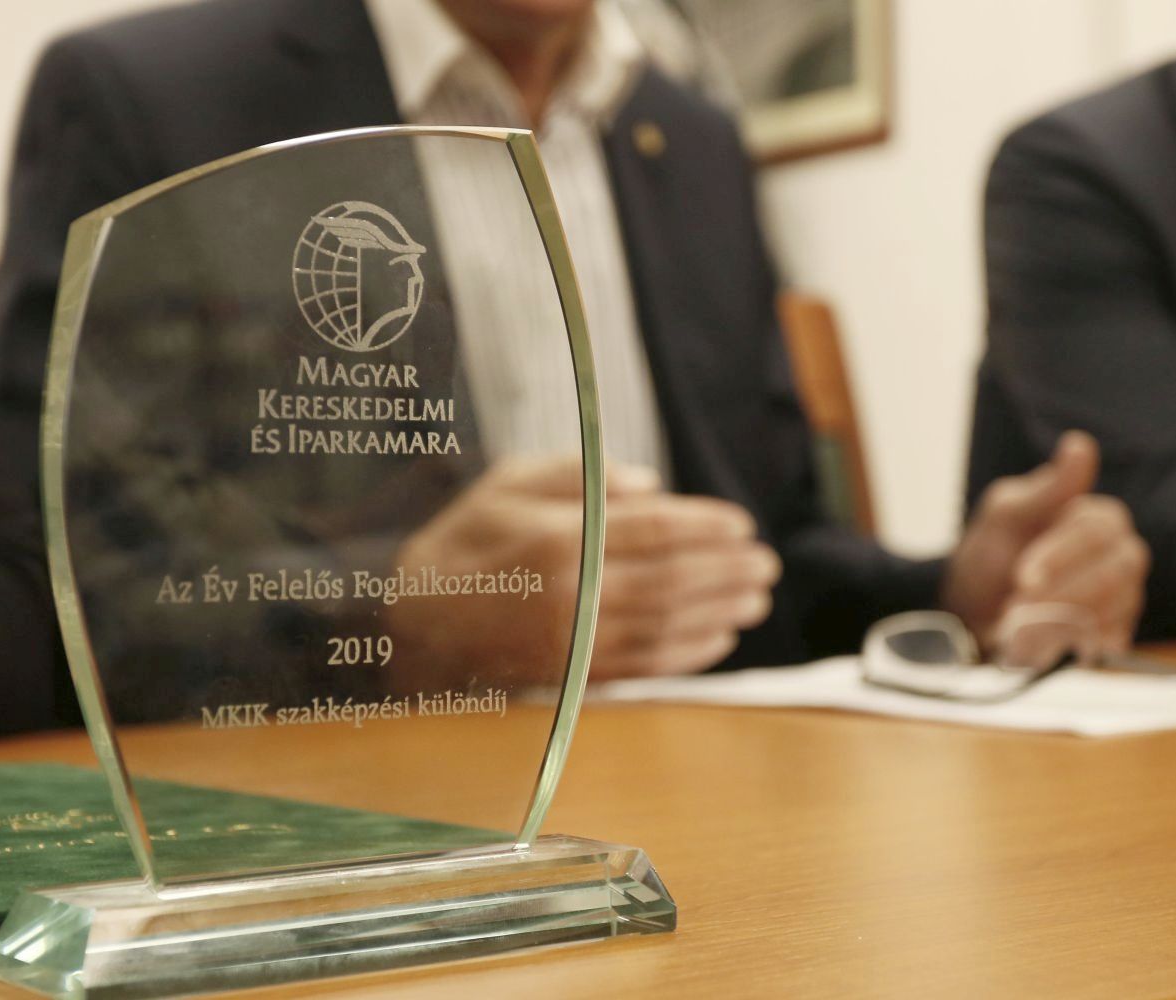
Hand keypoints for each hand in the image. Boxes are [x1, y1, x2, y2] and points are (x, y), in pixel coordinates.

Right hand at [388, 456, 778, 686]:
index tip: (742, 524)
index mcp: (558, 540)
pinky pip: (645, 667)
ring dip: (719, 614)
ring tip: (755, 599)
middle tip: (765, 564)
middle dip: (727, 572)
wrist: (410, 622)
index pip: (653, 531)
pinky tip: (718, 639)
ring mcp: (573, 642)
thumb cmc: (463, 541)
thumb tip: (650, 486)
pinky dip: (689, 655)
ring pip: (666, 628)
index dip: (706, 527)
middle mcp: (572, 595)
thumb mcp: (507, 484)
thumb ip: (578, 475)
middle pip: (672, 582)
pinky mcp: (571, 676)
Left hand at [941, 431, 1149, 662]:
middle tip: (1019, 606)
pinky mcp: (1116, 631)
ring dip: (1063, 619)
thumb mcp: (1005, 516)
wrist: (976, 614)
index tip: (1023, 576)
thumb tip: (1079, 444)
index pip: (1095, 531)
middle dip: (1063, 591)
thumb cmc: (992, 557)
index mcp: (1096, 517)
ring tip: (1019, 624)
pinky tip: (1048, 641)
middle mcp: (1119, 552)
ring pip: (1116, 608)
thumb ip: (1046, 489)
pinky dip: (1076, 643)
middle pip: (1116, 570)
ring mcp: (1123, 594)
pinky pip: (1113, 639)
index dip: (1060, 555)